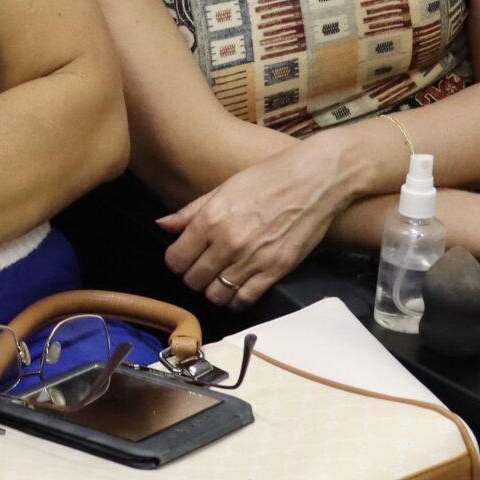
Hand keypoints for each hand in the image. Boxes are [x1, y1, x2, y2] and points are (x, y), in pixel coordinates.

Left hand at [160, 127, 382, 307]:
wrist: (315, 180)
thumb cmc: (269, 178)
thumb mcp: (224, 188)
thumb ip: (191, 211)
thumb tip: (163, 224)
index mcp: (211, 219)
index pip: (175, 259)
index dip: (176, 261)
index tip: (184, 257)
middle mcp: (228, 242)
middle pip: (193, 280)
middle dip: (193, 276)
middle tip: (203, 267)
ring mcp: (252, 259)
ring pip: (216, 295)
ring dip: (214, 290)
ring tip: (221, 278)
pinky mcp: (276, 271)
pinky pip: (245, 300)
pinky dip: (237, 299)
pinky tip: (239, 287)